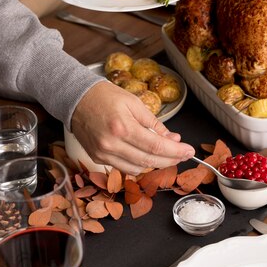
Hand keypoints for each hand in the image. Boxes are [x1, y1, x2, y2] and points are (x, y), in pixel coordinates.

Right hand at [71, 81, 194, 174]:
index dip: (176, 152)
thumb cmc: (105, 96)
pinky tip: (147, 157)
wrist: (77, 98)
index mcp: (123, 127)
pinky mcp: (97, 158)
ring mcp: (103, 153)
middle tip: (183, 155)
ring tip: (167, 155)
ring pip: (137, 169)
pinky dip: (139, 165)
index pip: (156, 146)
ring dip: (155, 164)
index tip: (189, 151)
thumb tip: (172, 139)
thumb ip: (154, 123)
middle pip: (148, 161)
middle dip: (170, 160)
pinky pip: (123, 168)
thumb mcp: (134, 103)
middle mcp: (112, 144)